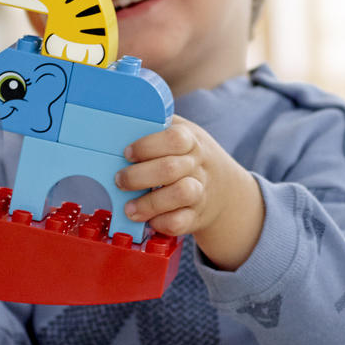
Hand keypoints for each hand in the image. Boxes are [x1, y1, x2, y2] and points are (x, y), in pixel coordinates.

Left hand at [114, 116, 264, 269]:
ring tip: (130, 208)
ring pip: (180, 194)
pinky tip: (149, 220)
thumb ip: (156, 126)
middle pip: (170, 168)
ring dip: (149, 203)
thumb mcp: (182, 134)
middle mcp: (197, 166)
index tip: (127, 153)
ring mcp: (199, 192)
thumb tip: (119, 122)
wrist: (225, 190)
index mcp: (191, 141)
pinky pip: (180, 222)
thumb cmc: (190, 157)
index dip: (147, 146)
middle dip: (138, 176)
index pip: (174, 138)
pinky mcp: (196, 216)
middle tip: (120, 180)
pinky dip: (161, 223)